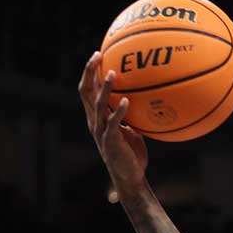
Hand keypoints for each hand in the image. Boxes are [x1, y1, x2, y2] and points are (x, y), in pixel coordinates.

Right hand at [78, 51, 147, 193]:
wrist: (129, 179)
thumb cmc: (132, 155)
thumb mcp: (132, 130)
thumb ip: (132, 115)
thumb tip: (147, 98)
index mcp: (97, 117)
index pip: (87, 90)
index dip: (90, 72)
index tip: (98, 54)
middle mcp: (95, 121)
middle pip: (85, 91)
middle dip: (90, 71)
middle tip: (98, 54)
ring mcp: (101, 131)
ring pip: (97, 104)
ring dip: (105, 88)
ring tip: (113, 73)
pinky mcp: (110, 141)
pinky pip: (112, 123)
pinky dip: (118, 111)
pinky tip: (125, 101)